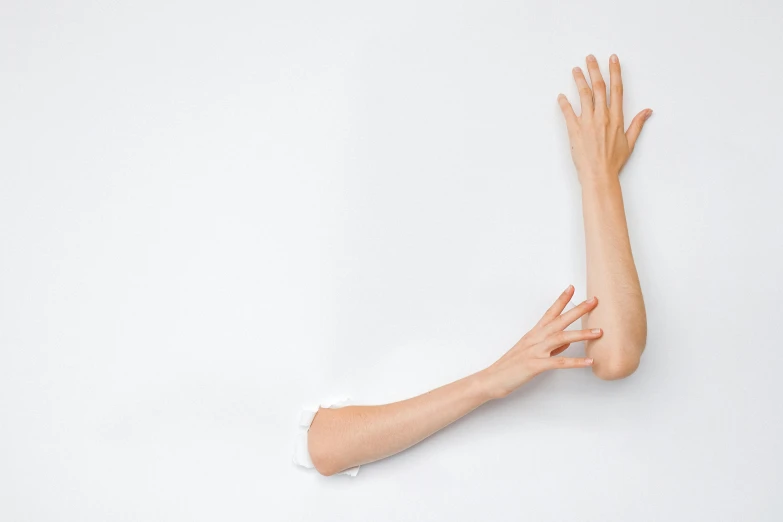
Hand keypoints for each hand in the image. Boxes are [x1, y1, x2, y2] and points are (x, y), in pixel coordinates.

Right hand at [482, 285, 600, 398]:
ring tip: (599, 332)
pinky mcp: (535, 365)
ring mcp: (535, 351)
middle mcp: (535, 339)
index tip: (572, 288)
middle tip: (594, 301)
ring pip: (561, 338)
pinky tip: (589, 361)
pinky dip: (575, 362)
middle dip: (578, 310)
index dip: (561, 300)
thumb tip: (567, 344)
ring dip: (581, 334)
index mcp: (533, 334)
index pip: (550, 312)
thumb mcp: (530, 352)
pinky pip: (558, 362)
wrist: (492, 379)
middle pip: (559, 321)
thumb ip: (550, 347)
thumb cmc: (510, 366)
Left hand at [557, 54, 651, 183]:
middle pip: (598, 87)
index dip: (615, 72)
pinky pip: (568, 112)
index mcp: (616, 118)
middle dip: (595, 70)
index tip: (612, 59)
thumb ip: (637, 124)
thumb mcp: (630, 142)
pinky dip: (564, 103)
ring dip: (579, 80)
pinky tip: (561, 95)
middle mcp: (602, 116)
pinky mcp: (574, 130)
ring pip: (583, 95)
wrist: (599, 175)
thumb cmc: (614, 161)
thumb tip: (647, 111)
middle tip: (590, 58)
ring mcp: (587, 122)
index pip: (617, 89)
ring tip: (575, 69)